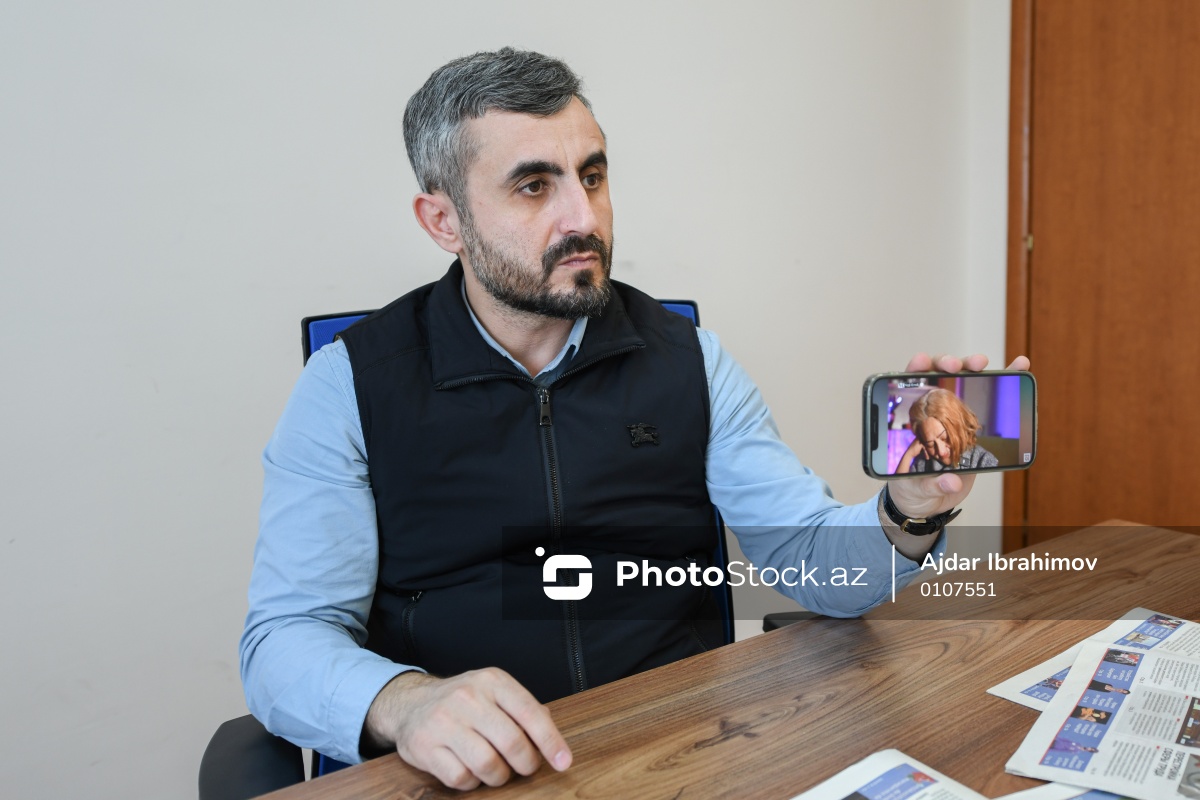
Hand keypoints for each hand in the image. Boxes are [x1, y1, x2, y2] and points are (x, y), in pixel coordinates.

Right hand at [364, 668, 571, 789]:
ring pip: (487, 764)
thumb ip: (524, 710)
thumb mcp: (495, 692)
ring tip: (497, 770)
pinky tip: (471, 770)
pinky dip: (473, 782)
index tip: (564, 762)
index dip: (551, 742)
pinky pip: (461, 778)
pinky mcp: (425, 746)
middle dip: (526, 764)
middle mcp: (467, 697)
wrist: (412, 703)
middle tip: (525, 767)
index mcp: (492, 681)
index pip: (530, 713)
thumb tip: (552, 737)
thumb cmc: (464, 702)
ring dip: (499, 776)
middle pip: (511, 742)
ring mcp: (443, 722)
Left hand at [886, 353, 1029, 519]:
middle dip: (948, 365)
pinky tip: (1019, 365)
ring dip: (974, 367)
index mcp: (913, 422)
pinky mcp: (977, 424)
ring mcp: (956, 415)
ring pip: (965, 381)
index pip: (909, 387)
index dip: (914, 370)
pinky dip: (1007, 378)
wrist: (930, 502)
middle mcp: (934, 413)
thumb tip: (951, 481)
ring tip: (982, 363)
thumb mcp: (915, 489)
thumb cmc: (912, 489)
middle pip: (939, 377)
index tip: (922, 363)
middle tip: (956, 366)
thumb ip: (931, 484)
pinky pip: (994, 398)